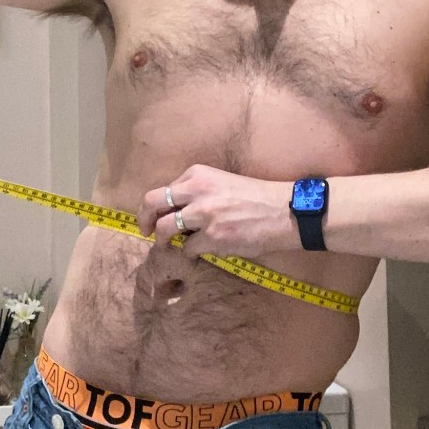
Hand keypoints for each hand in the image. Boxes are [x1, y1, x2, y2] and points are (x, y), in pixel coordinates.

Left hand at [137, 164, 294, 260]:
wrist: (285, 211)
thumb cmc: (256, 197)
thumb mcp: (222, 183)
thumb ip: (197, 192)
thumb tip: (176, 212)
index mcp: (198, 174)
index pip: (163, 189)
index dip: (156, 206)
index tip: (156, 215)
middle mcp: (197, 190)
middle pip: (152, 203)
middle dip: (144, 220)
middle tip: (145, 231)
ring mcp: (204, 215)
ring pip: (165, 229)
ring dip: (163, 241)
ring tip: (168, 247)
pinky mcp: (212, 237)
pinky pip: (188, 249)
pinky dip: (190, 253)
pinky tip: (200, 252)